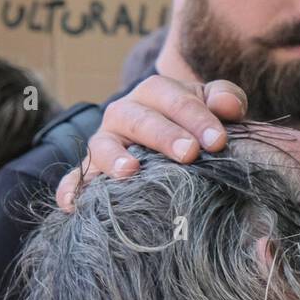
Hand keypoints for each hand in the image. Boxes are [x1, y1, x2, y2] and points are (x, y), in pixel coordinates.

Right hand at [56, 76, 247, 209]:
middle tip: (189, 154)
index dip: (196, 117)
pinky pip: (75, 178)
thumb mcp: (212, 105)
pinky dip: (72, 190)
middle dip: (164, 136)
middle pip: (139, 120)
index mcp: (154, 93)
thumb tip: (228, 106)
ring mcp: (105, 143)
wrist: (172, 140)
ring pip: (102, 145)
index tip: (219, 140)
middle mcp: (124, 114)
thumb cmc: (196, 124)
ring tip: (130, 171)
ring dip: (113, 158)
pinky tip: (73, 206)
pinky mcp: (92, 170)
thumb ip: (224, 98)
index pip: (173, 98)